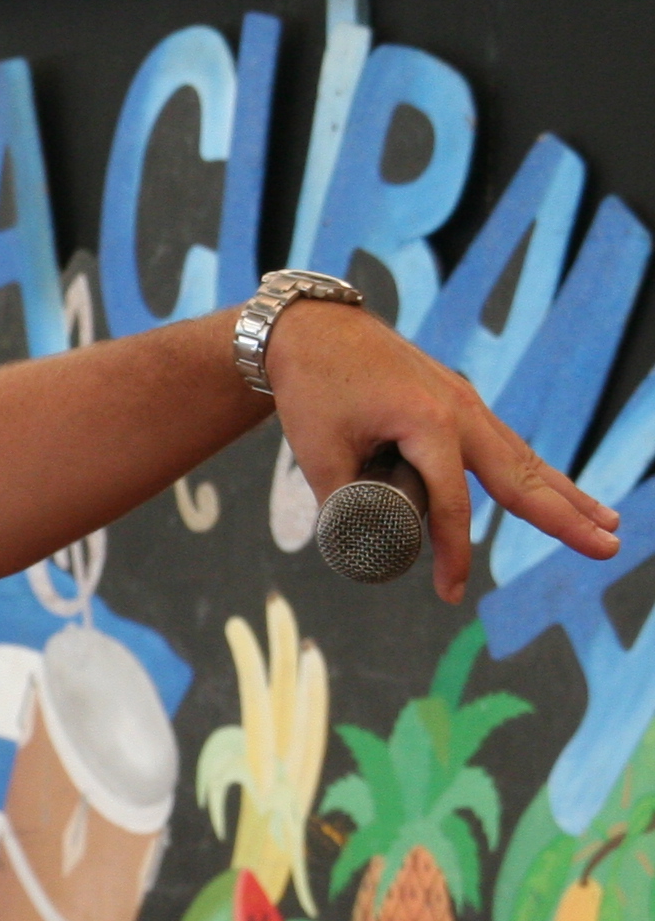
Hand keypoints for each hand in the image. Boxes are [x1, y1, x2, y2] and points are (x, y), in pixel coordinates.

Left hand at [264, 301, 620, 601]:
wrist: (313, 327)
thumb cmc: (312, 386)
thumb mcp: (316, 450)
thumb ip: (340, 502)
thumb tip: (355, 547)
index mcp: (428, 421)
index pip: (451, 504)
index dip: (452, 552)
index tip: (451, 593)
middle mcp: (461, 410)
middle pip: (522, 475)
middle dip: (566, 516)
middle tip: (608, 548)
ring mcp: (466, 403)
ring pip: (524, 459)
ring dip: (566, 494)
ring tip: (606, 525)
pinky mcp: (460, 401)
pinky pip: (507, 444)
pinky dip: (537, 471)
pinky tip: (559, 491)